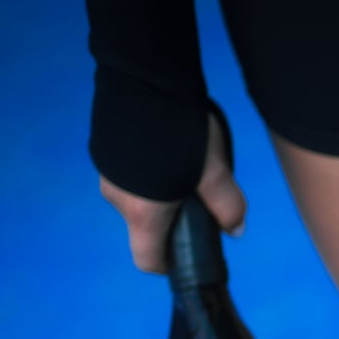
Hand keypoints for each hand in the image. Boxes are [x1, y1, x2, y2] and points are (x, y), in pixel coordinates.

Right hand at [98, 110, 245, 272]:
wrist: (144, 75)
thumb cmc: (183, 130)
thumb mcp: (216, 171)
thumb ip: (227, 206)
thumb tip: (235, 231)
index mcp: (142, 212)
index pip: (147, 259)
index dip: (168, 263)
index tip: (186, 253)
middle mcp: (117, 197)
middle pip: (145, 224)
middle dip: (171, 219)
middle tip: (197, 197)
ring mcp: (106, 172)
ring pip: (137, 197)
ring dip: (160, 191)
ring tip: (184, 165)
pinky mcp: (103, 149)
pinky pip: (128, 173)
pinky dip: (146, 171)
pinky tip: (165, 148)